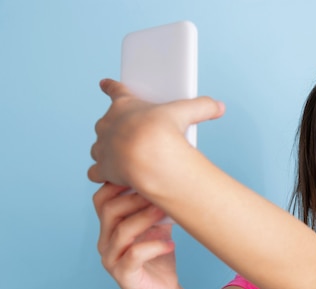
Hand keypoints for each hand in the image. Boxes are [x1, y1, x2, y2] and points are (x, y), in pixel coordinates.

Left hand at [88, 79, 224, 187]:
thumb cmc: (161, 132)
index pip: (114, 90)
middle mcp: (108, 123)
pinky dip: (104, 174)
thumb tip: (219, 106)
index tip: (104, 83)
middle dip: (115, 127)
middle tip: (131, 136)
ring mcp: (102, 146)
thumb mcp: (185, 113)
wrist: (146, 159)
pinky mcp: (102, 168)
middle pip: (106, 122)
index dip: (110, 86)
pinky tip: (114, 177)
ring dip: (108, 150)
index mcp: (124, 104)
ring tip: (124, 158)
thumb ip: (201, 107)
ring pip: (100, 146)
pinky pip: (97, 171)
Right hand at [93, 182, 180, 288]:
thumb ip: (158, 206)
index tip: (145, 175)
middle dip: (135, 197)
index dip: (119, 183)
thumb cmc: (159, 258)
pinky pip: (134, 255)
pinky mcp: (124, 276)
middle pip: (108, 209)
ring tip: (167, 213)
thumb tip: (172, 179)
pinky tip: (171, 244)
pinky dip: (154, 245)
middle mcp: (105, 242)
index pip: (102, 198)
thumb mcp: (159, 226)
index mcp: (109, 227)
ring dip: (146, 217)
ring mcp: (111, 259)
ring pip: (122, 230)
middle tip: (160, 192)